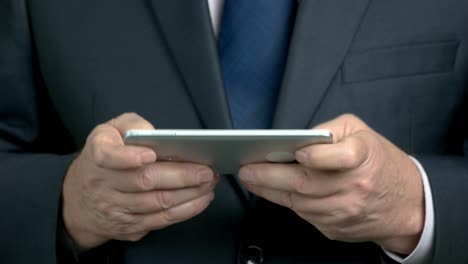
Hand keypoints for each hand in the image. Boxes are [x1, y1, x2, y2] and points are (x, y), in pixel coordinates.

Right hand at [62, 113, 217, 248]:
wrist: (77, 201)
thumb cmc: (103, 157)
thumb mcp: (109, 131)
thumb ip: (132, 125)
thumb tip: (154, 133)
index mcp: (98, 155)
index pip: (108, 156)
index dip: (129, 157)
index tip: (150, 155)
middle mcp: (104, 184)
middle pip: (145, 182)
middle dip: (181, 176)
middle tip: (206, 171)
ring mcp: (116, 208)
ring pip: (157, 204)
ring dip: (189, 194)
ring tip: (209, 183)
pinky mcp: (129, 226)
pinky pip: (161, 220)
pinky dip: (185, 210)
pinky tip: (201, 199)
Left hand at [239, 114, 423, 254]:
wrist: (406, 203)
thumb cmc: (380, 163)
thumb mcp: (361, 132)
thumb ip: (329, 130)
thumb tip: (297, 139)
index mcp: (363, 158)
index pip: (340, 158)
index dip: (316, 156)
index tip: (296, 152)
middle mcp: (355, 188)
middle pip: (306, 184)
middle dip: (269, 177)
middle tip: (247, 170)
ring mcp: (344, 211)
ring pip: (299, 203)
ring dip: (270, 191)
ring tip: (252, 178)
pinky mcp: (336, 228)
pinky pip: (303, 215)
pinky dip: (286, 202)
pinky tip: (272, 191)